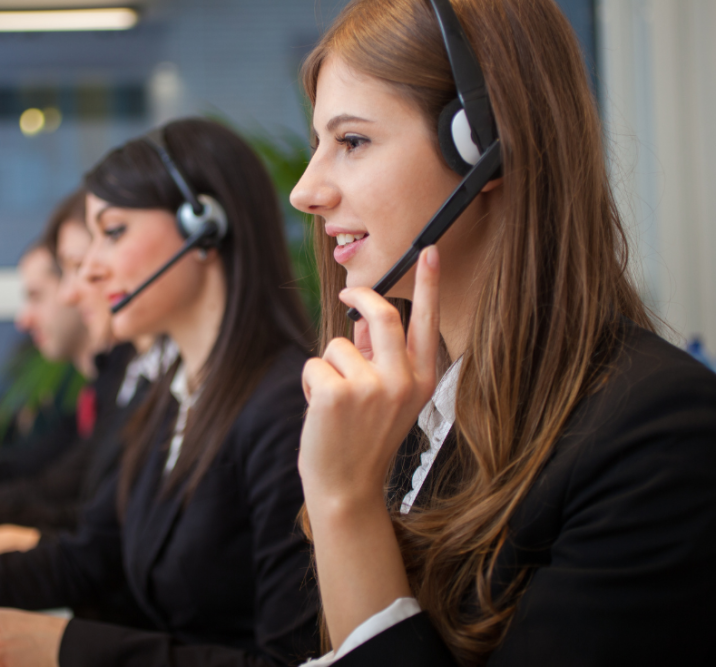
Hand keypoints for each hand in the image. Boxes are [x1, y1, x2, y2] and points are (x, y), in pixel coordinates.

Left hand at [299, 245, 439, 508]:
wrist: (346, 488)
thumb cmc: (362, 440)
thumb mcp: (386, 400)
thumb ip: (380, 359)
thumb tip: (364, 322)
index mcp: (422, 381)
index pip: (427, 323)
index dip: (428, 284)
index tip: (428, 250)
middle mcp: (403, 381)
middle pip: (381, 314)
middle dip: (358, 295)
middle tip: (344, 293)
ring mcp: (372, 387)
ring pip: (339, 343)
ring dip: (328, 365)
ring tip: (333, 401)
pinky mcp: (338, 393)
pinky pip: (315, 364)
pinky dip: (310, 381)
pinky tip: (320, 410)